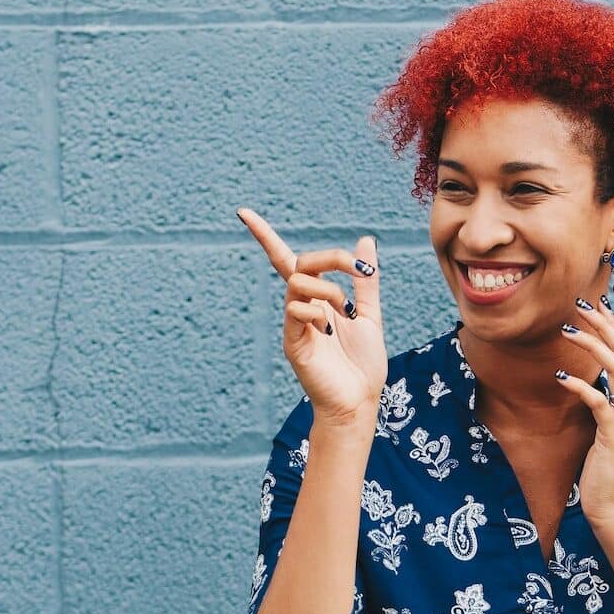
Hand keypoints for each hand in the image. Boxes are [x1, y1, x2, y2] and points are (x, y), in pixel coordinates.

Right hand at [238, 207, 386, 424]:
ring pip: (298, 282)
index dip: (265, 236)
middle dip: (331, 258)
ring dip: (329, 289)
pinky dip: (317, 312)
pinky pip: (296, 310)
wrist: (360, 401)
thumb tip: (365, 241)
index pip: (287, 261)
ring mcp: (294, 325)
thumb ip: (366, 280)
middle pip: (299, 263)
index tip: (243, 212)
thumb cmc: (363, 364)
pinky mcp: (292, 343)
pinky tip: (330, 331)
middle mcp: (301, 308)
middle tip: (358, 269)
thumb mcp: (370, 314)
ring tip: (346, 313)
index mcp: (317, 300)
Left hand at [554, 294, 613, 536]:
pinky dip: (582, 387)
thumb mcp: (602, 435)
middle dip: (604, 325)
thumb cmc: (603, 475)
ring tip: (567, 329)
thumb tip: (587, 388)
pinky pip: (600, 404)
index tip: (596, 305)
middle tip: (581, 303)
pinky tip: (562, 377)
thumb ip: (601, 410)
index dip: (613, 329)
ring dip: (592, 346)